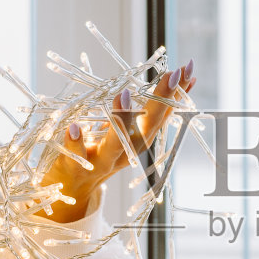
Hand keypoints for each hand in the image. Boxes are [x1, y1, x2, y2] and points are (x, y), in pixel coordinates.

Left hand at [39, 62, 196, 224]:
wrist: (72, 190)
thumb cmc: (100, 151)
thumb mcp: (125, 129)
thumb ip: (142, 109)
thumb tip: (173, 79)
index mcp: (139, 140)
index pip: (163, 113)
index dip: (176, 92)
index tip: (186, 68)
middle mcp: (127, 152)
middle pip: (147, 128)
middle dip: (160, 101)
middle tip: (172, 75)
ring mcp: (102, 161)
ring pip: (115, 145)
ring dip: (120, 121)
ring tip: (123, 95)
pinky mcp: (76, 168)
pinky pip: (77, 156)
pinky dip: (76, 142)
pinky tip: (75, 127)